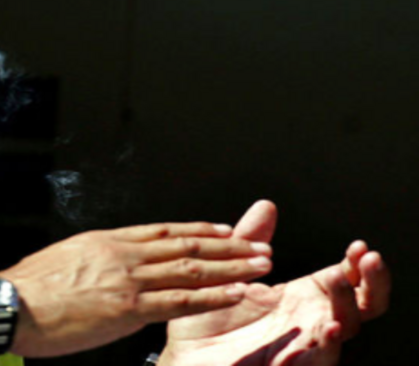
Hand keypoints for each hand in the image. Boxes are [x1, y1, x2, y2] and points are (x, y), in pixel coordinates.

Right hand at [2, 220, 274, 356]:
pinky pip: (180, 301)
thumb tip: (100, 266)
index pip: (162, 232)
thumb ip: (90, 261)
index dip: (196, 231)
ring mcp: (127, 279)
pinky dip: (212, 296)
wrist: (11, 304)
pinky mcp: (128, 307)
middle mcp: (122, 254)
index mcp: (106, 242)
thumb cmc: (27, 289)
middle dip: (226, 246)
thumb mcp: (62, 261)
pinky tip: (237, 293)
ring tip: (261, 264)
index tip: (222, 230)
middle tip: (257, 244)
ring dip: (231, 267)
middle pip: (185, 245)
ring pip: (191, 269)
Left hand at [159, 201, 390, 365]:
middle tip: (368, 259)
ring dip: (348, 307)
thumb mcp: (228, 273)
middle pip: (361, 307)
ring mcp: (302, 348)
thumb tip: (266, 206)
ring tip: (342, 282)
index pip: (344, 279)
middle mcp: (309, 322)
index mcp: (301, 299)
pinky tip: (330, 326)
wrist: (184, 356)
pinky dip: (328, 345)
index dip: (358, 265)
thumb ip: (248, 242)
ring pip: (344, 331)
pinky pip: (320, 360)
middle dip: (371, 283)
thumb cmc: (206, 320)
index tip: (359, 246)